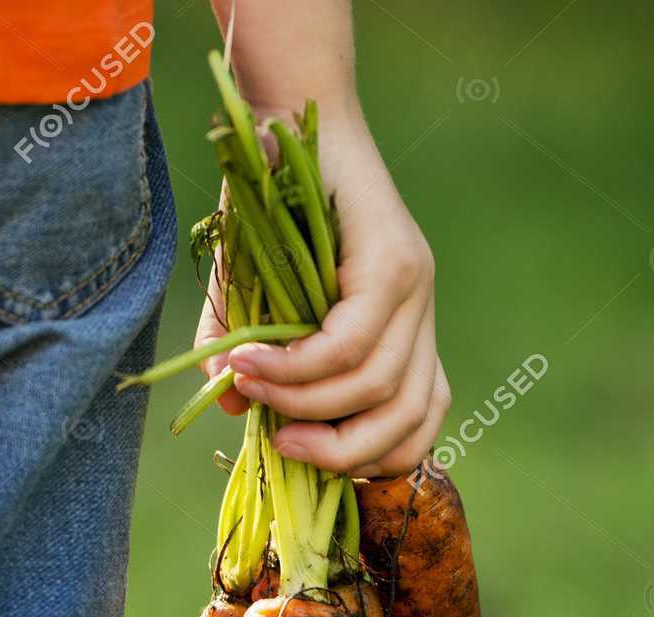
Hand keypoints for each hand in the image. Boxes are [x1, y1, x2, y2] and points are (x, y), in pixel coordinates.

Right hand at [194, 115, 449, 478]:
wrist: (282, 121)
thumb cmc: (267, 212)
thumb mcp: (253, 301)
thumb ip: (250, 359)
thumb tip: (233, 408)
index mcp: (403, 331)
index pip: (419, 423)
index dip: (371, 459)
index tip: (305, 456)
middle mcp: (420, 311)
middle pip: (408, 418)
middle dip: (341, 452)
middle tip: (281, 445)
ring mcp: (414, 284)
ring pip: (379, 385)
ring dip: (307, 404)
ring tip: (252, 391)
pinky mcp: (394, 259)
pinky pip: (353, 340)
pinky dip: (300, 365)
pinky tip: (254, 363)